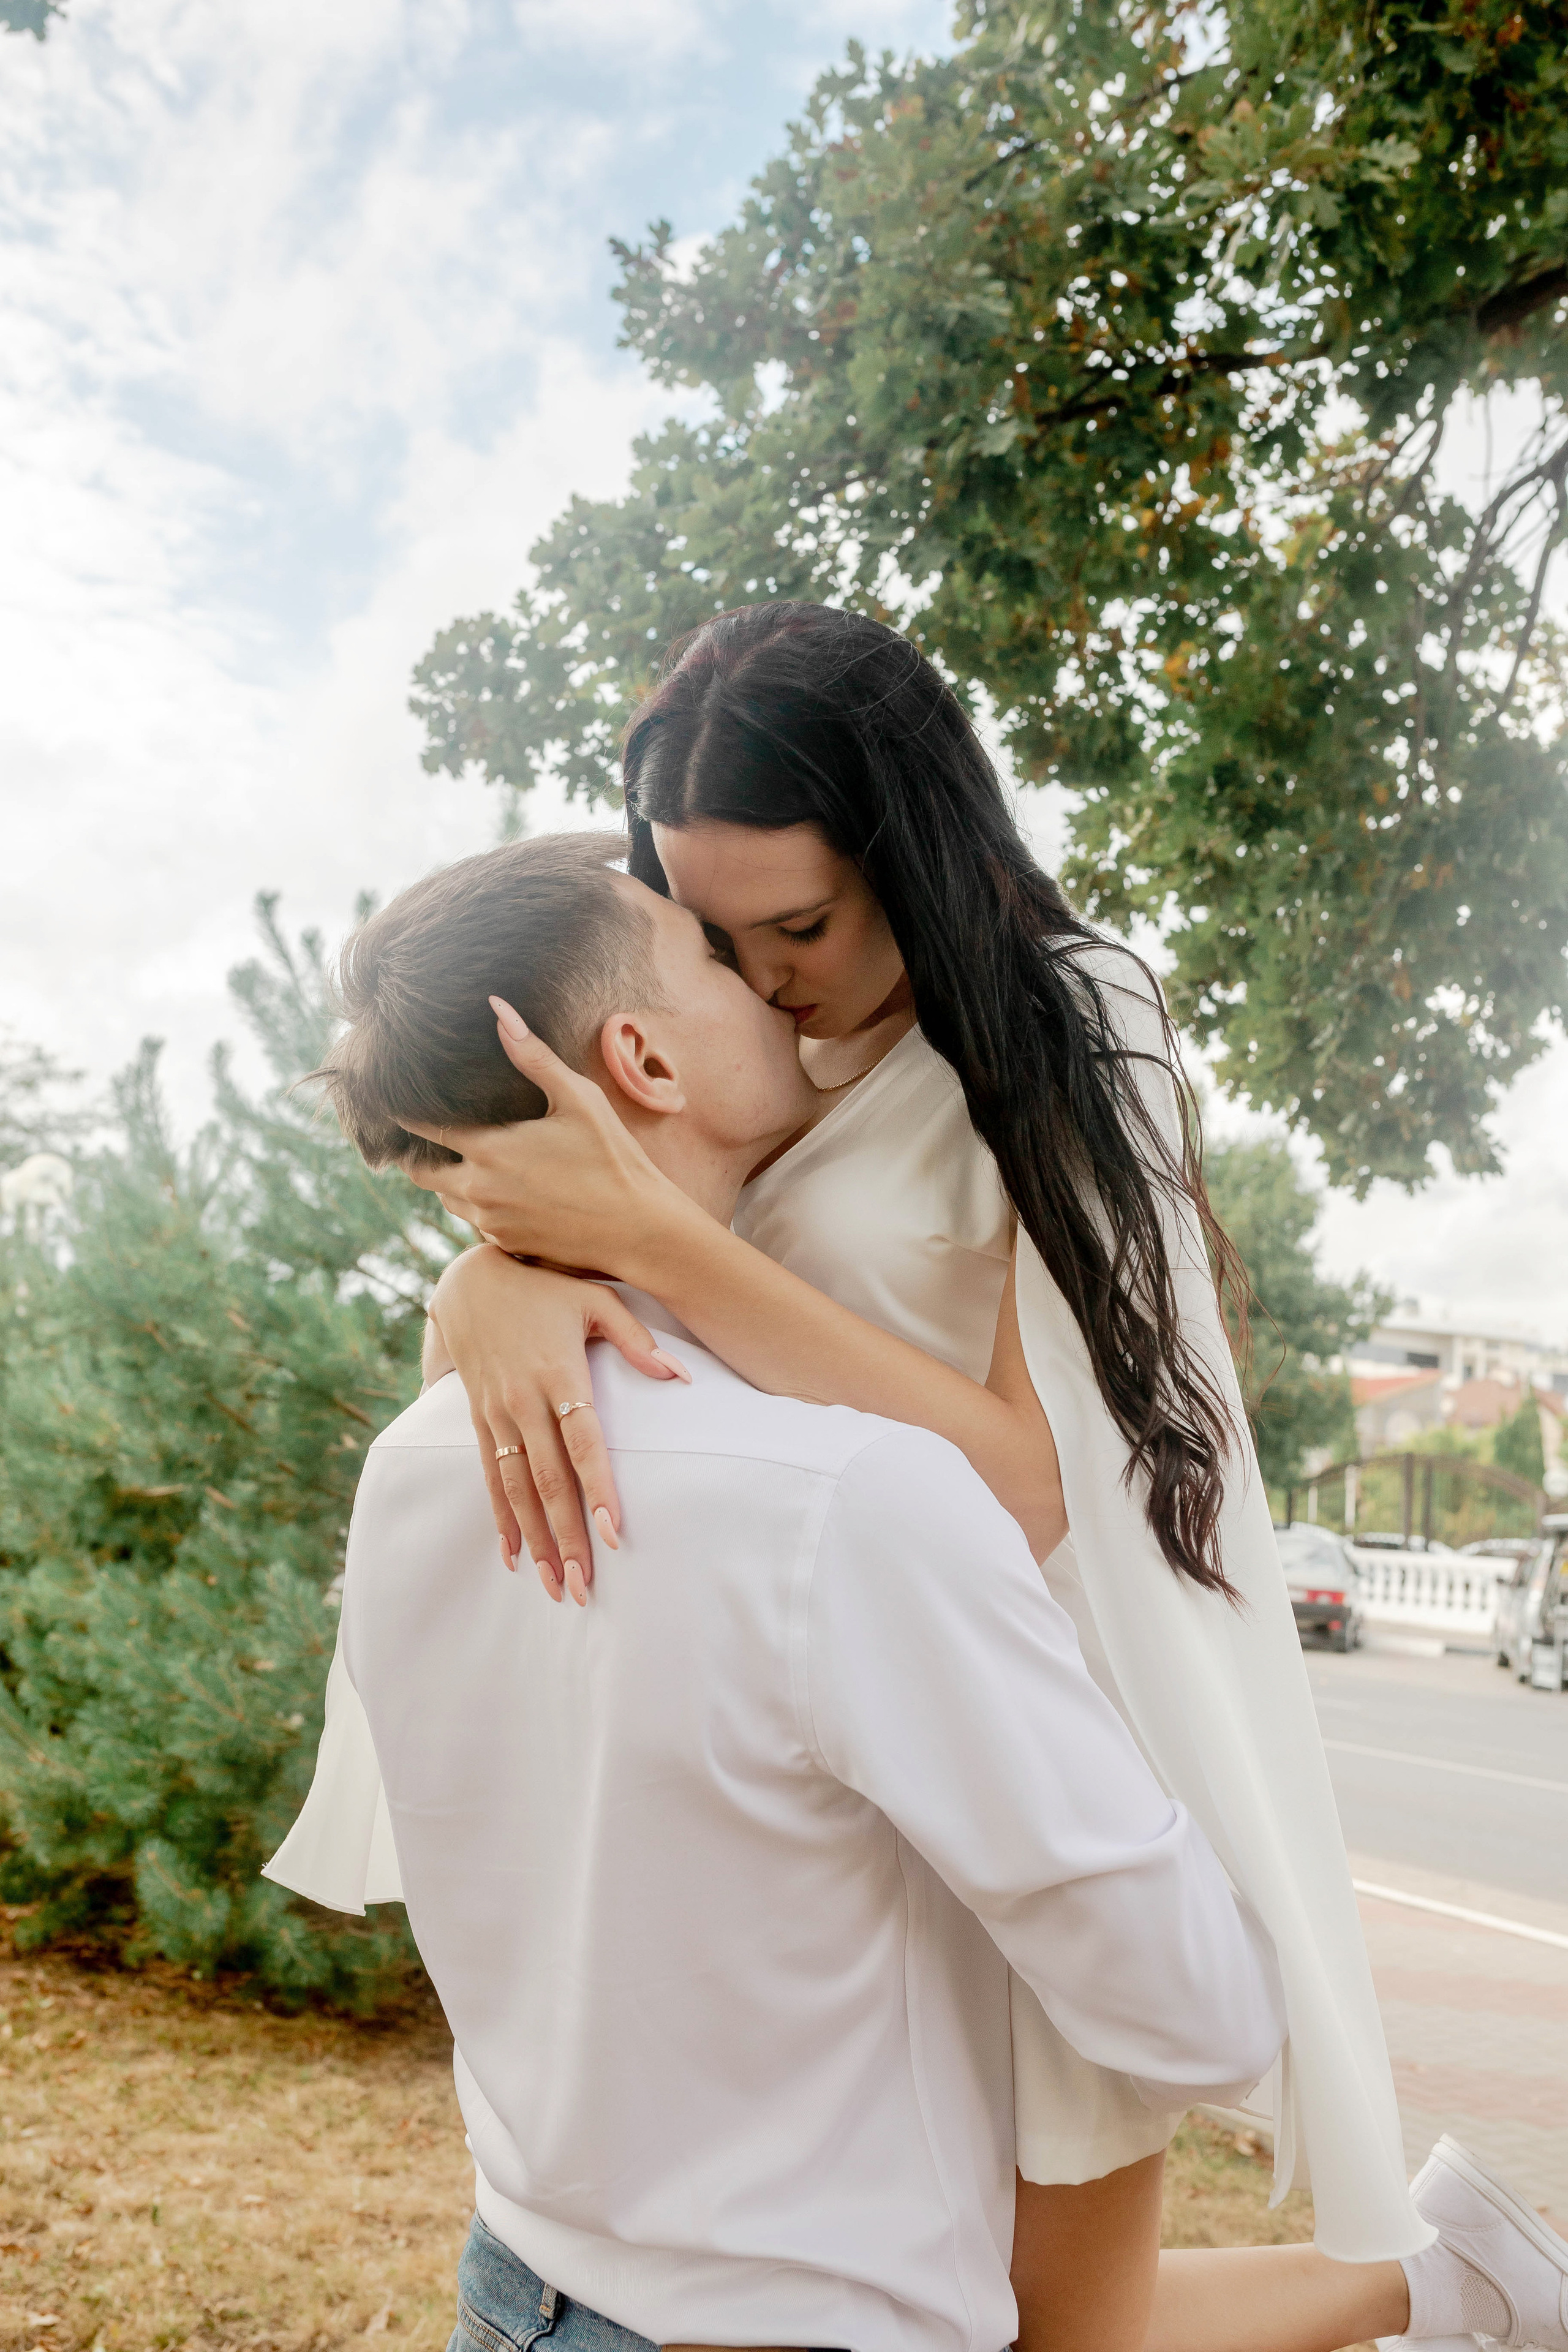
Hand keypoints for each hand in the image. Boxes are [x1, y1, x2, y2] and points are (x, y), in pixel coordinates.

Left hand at [399, 999, 683, 1274]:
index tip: (391, 1103)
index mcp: (489, 1150)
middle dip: (416, 1155)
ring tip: (460, 1159)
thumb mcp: (577, 1098)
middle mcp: (479, 1190)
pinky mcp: (506, 1244)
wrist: (638, 1228)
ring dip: (447, 1181)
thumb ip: (533, 1056)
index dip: (404, 1115)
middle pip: (421, 1174)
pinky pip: (474, 1221)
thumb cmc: (613, 1157)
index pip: (424, 1130)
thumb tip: (498, 1008)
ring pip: (446, 1199)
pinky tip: (499, 1188)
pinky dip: (477, 1203)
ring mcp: (490, 1222)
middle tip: (418, 1138)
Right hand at [428, 1246, 690, 1605]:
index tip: (612, 1531)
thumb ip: (637, 1339)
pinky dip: (500, 1519)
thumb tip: (679, 1376)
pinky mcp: (479, 1421)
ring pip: (515, 1489)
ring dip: (535, 1540)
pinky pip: (489, 1477)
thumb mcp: (596, 1300)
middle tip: (584, 1585)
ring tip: (554, 1584)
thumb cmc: (546, 1290)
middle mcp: (523, 1400)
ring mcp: (497, 1414)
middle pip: (547, 1480)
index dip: (597, 1486)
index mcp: (558, 1373)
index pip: (582, 1441)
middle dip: (567, 1536)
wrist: (471, 1281)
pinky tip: (512, 1555)